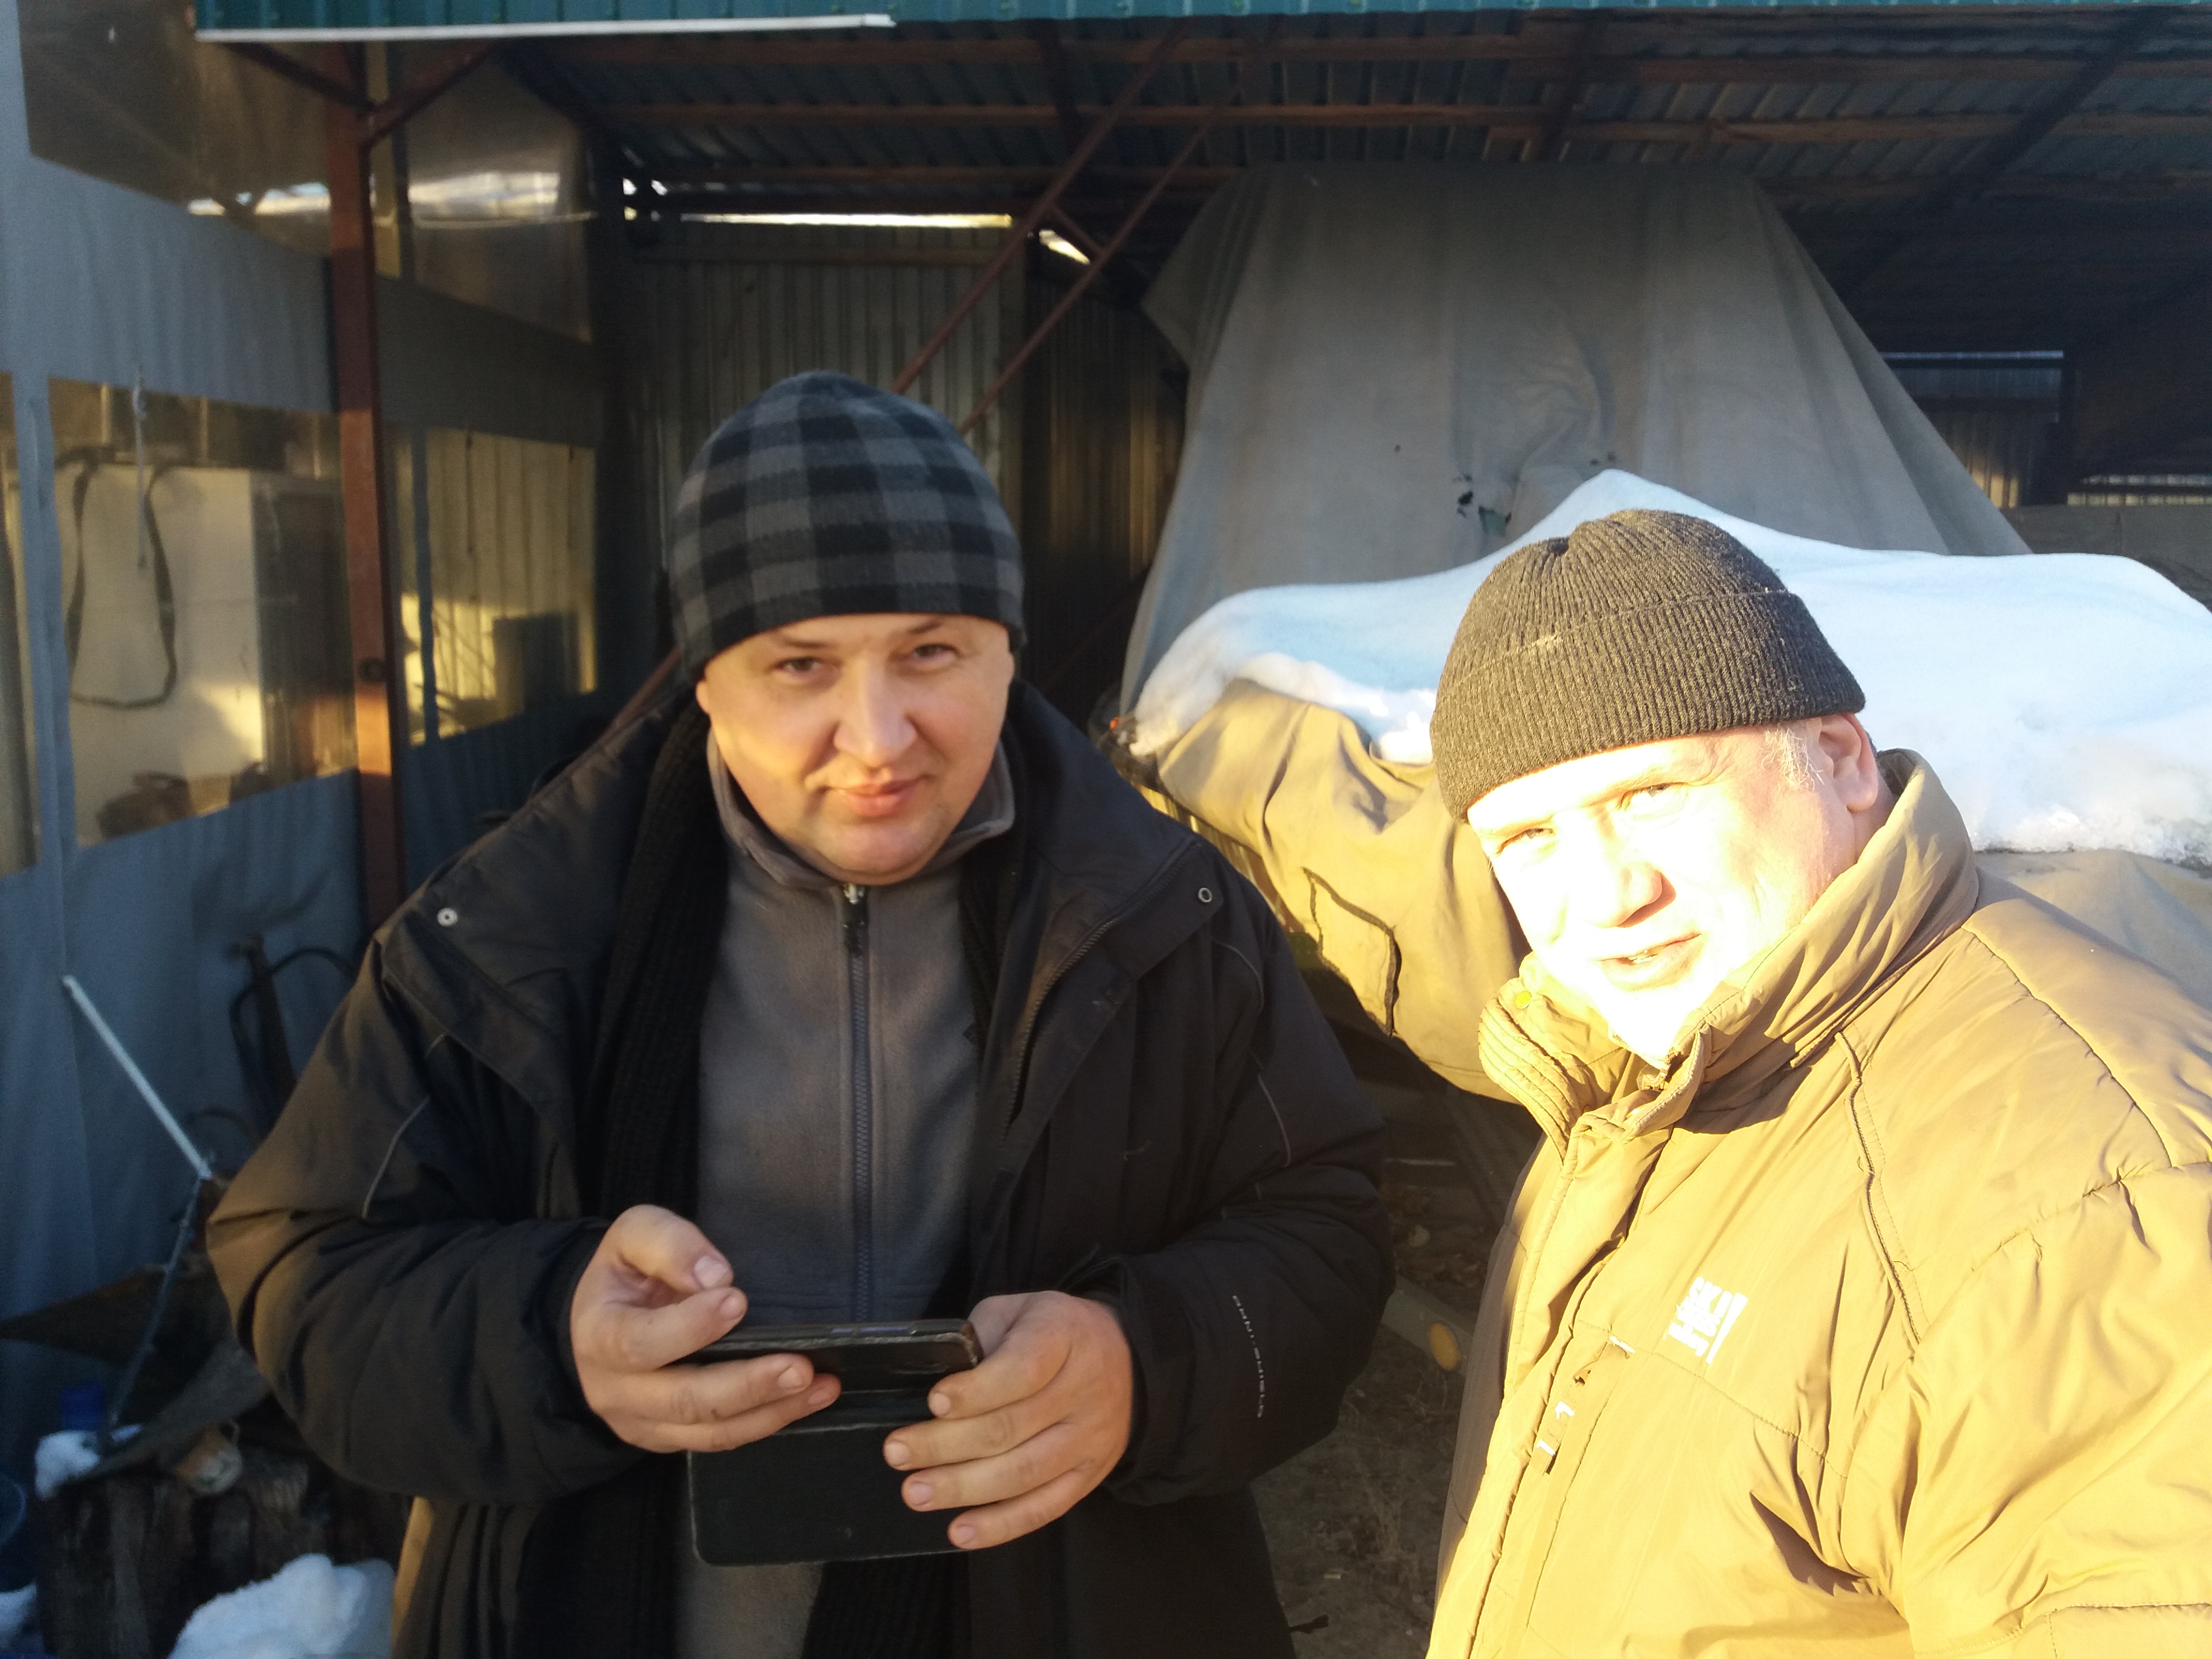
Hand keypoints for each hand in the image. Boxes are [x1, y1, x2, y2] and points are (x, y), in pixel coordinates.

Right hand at [569, 1204, 839, 1452]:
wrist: (604, 1317)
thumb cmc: (627, 1273)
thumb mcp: (632, 1236)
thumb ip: (667, 1244)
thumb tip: (714, 1276)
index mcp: (599, 1336)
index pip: (639, 1343)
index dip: (689, 1328)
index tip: (736, 1301)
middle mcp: (615, 1390)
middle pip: (683, 1400)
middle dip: (746, 1384)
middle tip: (799, 1367)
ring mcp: (643, 1422)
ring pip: (709, 1430)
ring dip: (770, 1411)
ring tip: (818, 1386)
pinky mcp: (670, 1437)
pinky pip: (720, 1439)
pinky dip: (767, 1422)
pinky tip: (807, 1400)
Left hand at [882, 1291, 1132, 1549]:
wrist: (1125, 1357)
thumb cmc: (1051, 1332)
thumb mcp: (1017, 1311)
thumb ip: (980, 1338)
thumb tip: (936, 1384)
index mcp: (1063, 1336)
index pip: (1022, 1368)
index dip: (976, 1390)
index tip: (933, 1402)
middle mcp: (1084, 1389)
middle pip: (1012, 1426)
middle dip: (947, 1445)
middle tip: (897, 1453)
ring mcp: (1090, 1437)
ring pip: (1024, 1472)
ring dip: (964, 1488)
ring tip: (916, 1493)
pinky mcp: (1090, 1475)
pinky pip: (1045, 1507)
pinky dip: (1001, 1524)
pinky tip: (960, 1531)